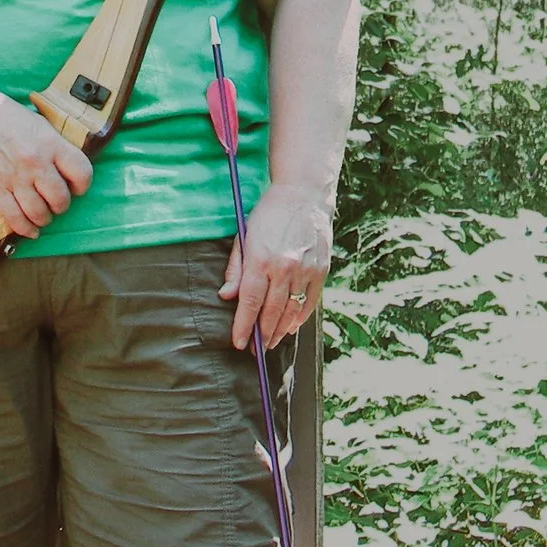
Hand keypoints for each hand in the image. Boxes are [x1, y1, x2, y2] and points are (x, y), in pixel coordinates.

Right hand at [0, 92, 93, 239]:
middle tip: (55, 203)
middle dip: (61, 205)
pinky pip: (14, 218)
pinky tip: (29, 230)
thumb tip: (67, 169)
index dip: (82, 185)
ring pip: (39, 213)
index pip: (82, 173)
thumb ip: (55, 146)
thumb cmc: (4, 116)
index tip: (76, 188)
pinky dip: (25, 229)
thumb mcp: (39, 125)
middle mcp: (36, 162)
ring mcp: (15, 177)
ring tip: (42, 215)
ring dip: (43, 219)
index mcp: (51, 143)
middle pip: (60, 199)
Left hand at [221, 183, 330, 350]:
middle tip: (254, 350)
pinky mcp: (321, 271)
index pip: (249, 302)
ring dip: (280, 331)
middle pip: (271, 312)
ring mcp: (305, 270)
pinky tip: (290, 327)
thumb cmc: (268, 215)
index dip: (243, 326)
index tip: (238, 343)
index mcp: (260, 258)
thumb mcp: (244, 236)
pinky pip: (309, 303)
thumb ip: (235, 269)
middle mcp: (284, 267)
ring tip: (271, 342)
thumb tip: (226, 296)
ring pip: (291, 312)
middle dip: (261, 335)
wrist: (304, 196)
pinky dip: (299, 319)